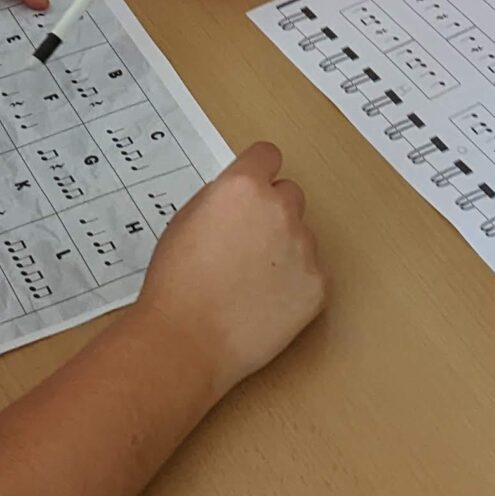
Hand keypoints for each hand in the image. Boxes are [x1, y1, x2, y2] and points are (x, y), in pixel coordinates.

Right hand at [131, 142, 325, 399]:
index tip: (254, 188)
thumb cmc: (176, 283)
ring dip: (284, 250)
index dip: (258, 172)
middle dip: (273, 212)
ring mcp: (304, 249)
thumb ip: (221, 199)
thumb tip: (240, 198)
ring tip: (248, 283)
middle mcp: (281, 210)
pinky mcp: (317, 286)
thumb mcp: (186, 220)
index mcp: (244, 187)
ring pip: (301, 237)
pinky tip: (263, 304)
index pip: (268, 155)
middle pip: (290, 195)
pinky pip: (310, 274)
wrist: (188, 340)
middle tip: (246, 245)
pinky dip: (293, 286)